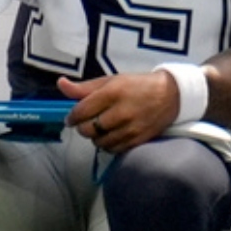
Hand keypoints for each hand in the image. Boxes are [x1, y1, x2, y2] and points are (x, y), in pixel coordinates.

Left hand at [59, 71, 180, 153]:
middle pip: (88, 129)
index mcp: (113, 92)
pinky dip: (108, 144)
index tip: (71, 118)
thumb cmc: (137, 85)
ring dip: (95, 137)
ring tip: (101, 128)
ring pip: (99, 142)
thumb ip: (84, 87)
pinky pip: (113, 149)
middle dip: (83, 127)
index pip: (81, 111)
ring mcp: (131, 128)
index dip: (72, 117)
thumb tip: (60, 84)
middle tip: (87, 122)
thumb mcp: (111, 81)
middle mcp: (121, 111)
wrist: (170, 95)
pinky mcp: (138, 140)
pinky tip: (111, 135)